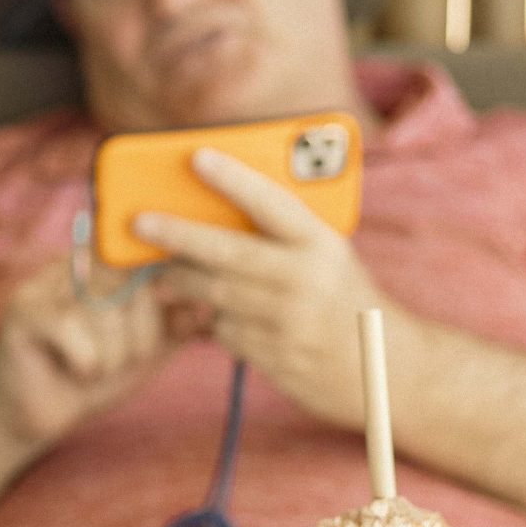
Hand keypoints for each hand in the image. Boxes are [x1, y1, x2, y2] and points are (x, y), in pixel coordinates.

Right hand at [0, 260, 199, 448]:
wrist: (39, 415)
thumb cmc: (93, 376)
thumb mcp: (146, 350)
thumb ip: (176, 325)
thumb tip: (210, 306)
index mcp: (108, 262)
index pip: (153, 259)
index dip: (170, 291)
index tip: (177, 317)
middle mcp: (77, 260)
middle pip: (135, 287)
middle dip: (140, 338)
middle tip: (119, 361)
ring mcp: (46, 281)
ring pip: (107, 313)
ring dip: (110, 358)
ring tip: (91, 369)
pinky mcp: (23, 309)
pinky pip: (76, 331)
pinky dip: (85, 364)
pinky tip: (73, 370)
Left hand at [135, 146, 398, 429]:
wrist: (386, 370)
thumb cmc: (344, 299)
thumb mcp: (328, 257)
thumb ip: (284, 235)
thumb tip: (214, 208)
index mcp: (323, 244)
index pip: (272, 203)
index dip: (232, 179)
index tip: (195, 156)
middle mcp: (305, 280)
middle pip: (226, 253)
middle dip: (176, 235)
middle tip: (139, 222)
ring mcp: (288, 322)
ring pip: (216, 295)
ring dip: (183, 283)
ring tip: (163, 276)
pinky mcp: (274, 357)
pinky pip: (225, 331)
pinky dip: (218, 322)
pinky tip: (229, 319)